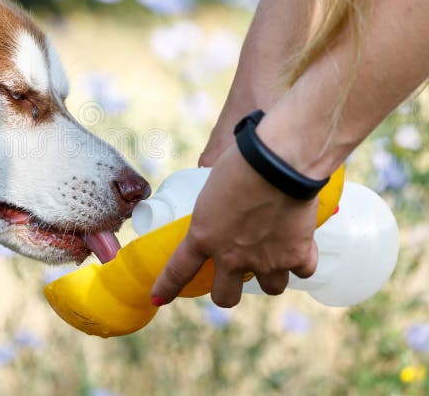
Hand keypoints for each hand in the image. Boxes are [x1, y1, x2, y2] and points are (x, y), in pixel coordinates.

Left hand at [151, 143, 318, 306]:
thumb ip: (215, 205)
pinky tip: (300, 242)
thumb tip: (220, 200)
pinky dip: (302, 259)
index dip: (167, 287)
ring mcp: (264, 260)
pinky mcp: (296, 256)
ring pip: (271, 288)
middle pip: (226, 297)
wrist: (278, 163)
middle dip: (229, 290)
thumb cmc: (242, 161)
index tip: (158, 298)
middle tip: (235, 274)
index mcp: (203, 236)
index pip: (178, 270)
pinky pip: (302, 271)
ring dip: (272, 274)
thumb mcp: (214, 185)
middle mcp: (231, 257)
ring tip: (275, 253)